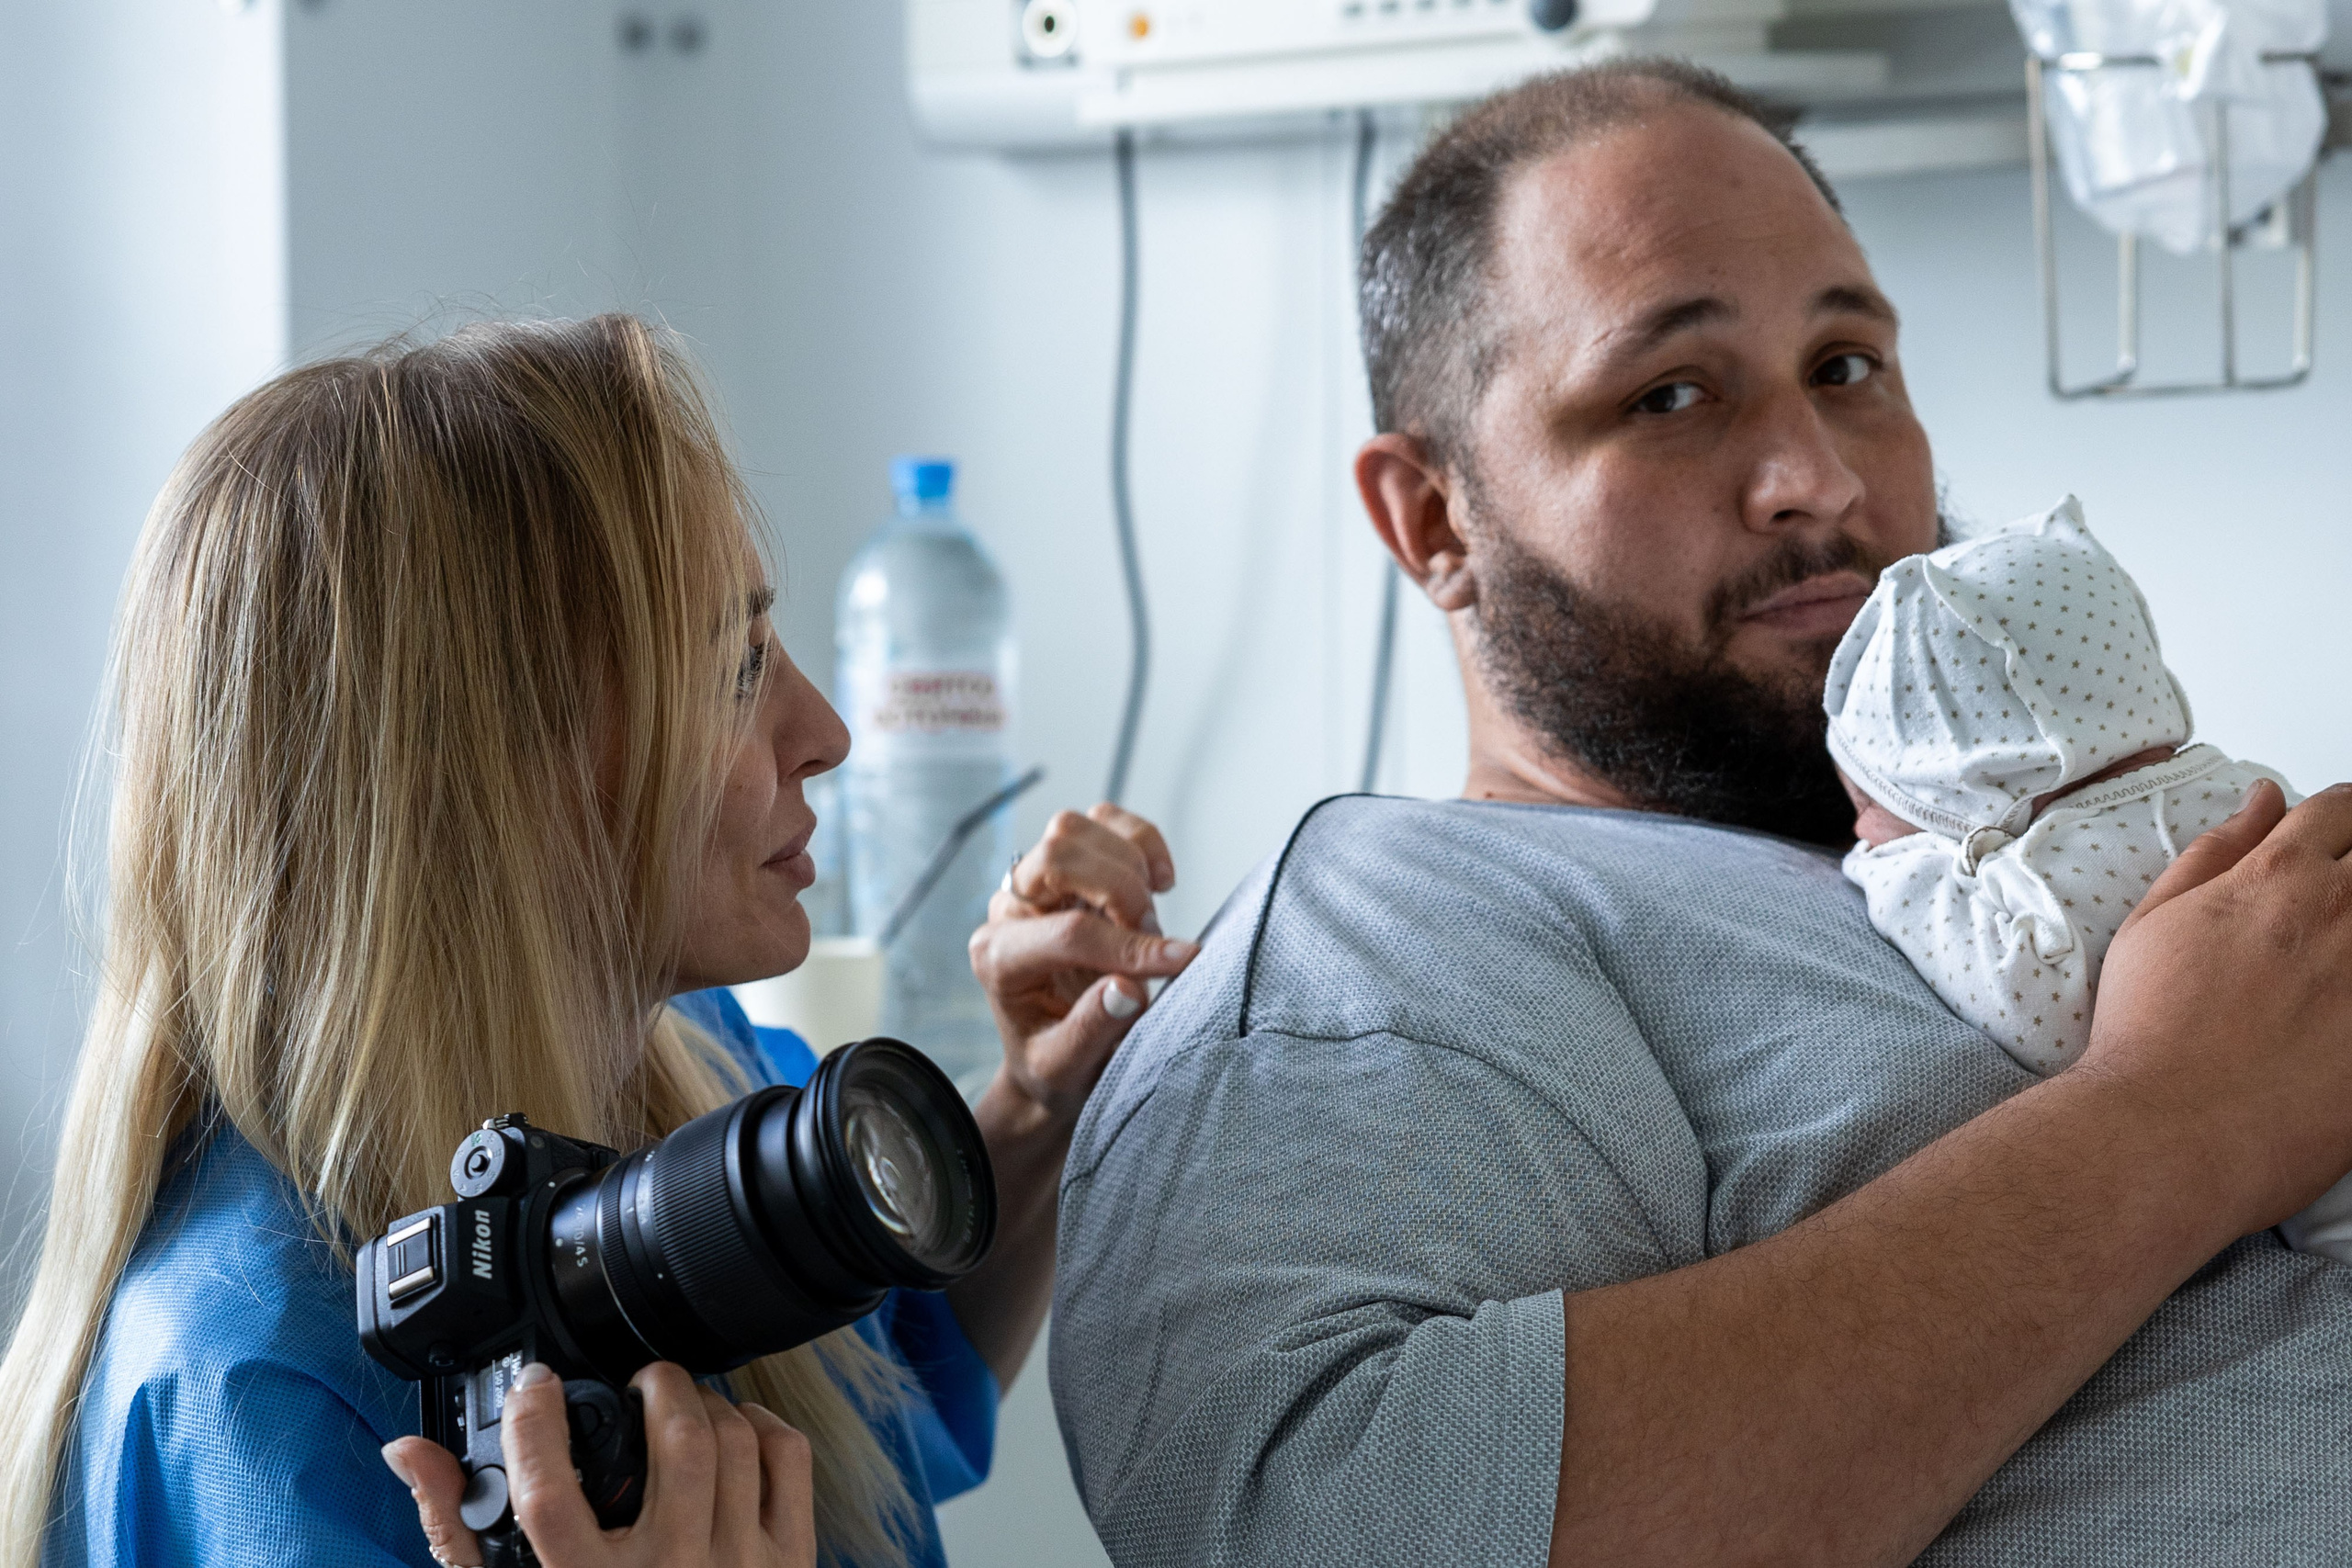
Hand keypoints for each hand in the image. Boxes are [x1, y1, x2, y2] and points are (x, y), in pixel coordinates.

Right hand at [381, 1362, 813, 1567]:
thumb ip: (459, 1527)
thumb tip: (411, 1451)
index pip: (548, 1494)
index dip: (534, 1423)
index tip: (533, 1386)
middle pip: (676, 1443)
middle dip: (655, 1385)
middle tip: (635, 1384)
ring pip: (734, 1442)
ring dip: (707, 1403)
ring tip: (681, 1405)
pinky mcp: (788, 1563)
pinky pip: (789, 1462)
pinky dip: (763, 1427)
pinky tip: (736, 1429)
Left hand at [968, 804, 1198, 1125]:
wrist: (1054, 1058)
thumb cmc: (1057, 1065)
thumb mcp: (1066, 1070)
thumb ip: (1093, 1032)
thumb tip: (1129, 989)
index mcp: (998, 959)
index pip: (1067, 932)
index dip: (1130, 947)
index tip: (1180, 962)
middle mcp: (1010, 910)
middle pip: (1058, 853)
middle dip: (1123, 892)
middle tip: (1152, 940)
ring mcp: (1036, 882)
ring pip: (1078, 828)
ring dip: (1130, 867)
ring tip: (1149, 921)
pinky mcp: (1069, 867)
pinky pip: (1103, 819)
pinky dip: (1141, 841)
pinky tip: (1158, 882)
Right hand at [2085, 779, 2351, 1235]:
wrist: (2170, 1126)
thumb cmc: (2151, 1027)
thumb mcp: (2157, 921)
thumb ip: (2217, 850)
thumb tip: (2262, 799)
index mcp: (2282, 876)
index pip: (2341, 811)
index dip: (2338, 821)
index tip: (2331, 843)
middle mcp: (2342, 914)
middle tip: (2327, 917)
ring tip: (2328, 964)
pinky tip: (2338, 1012)